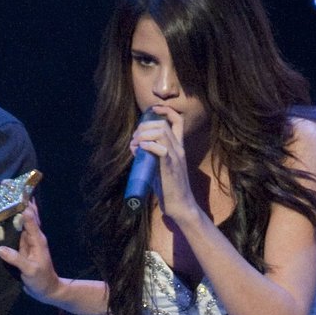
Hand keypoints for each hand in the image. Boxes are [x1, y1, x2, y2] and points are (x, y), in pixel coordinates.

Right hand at [0, 199, 61, 303]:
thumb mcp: (30, 270)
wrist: (47, 291)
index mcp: (37, 238)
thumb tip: (0, 248)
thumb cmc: (42, 280)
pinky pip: (14, 231)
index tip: (13, 189)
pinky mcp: (21, 247)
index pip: (29, 216)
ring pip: (19, 220)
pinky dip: (8, 223)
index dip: (22, 202)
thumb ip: (16, 259)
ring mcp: (27, 241)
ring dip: (11, 209)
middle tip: (3, 185)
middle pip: (25, 213)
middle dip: (17, 199)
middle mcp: (32, 236)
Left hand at [131, 107, 203, 225]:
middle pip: (163, 125)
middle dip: (145, 126)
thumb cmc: (169, 188)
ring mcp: (176, 157)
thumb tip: (135, 147)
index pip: (178, 121)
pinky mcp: (171, 167)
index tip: (153, 109)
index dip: (166, 111)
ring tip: (135, 144)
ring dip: (144, 135)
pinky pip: (161, 149)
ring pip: (162, 133)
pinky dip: (148, 146)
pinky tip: (140, 149)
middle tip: (135, 137)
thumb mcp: (159, 167)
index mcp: (178, 148)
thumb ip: (150, 155)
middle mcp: (179, 149)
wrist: (180, 206)